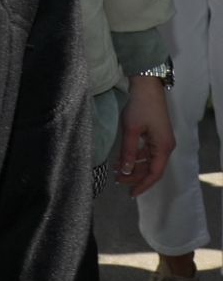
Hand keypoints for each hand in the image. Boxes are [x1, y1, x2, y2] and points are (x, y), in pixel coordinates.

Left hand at [115, 75, 173, 195]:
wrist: (147, 86)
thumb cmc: (140, 107)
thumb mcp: (131, 130)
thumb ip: (128, 152)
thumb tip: (124, 171)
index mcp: (163, 148)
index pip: (154, 173)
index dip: (142, 185)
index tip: (130, 193)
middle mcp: (165, 146)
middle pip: (151, 168)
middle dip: (134, 176)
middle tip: (117, 181)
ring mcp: (161, 140)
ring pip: (148, 160)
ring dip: (133, 166)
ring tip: (115, 170)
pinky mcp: (155, 134)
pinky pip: (146, 151)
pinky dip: (134, 156)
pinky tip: (121, 158)